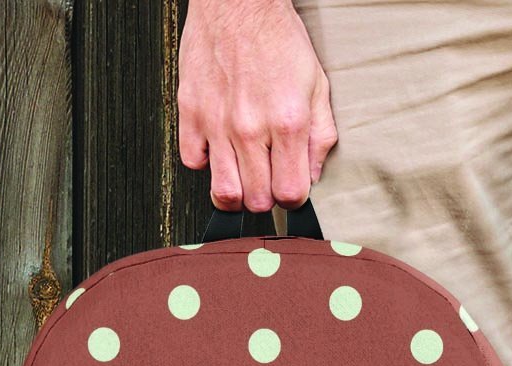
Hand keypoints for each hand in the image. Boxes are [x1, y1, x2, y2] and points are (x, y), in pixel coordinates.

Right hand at [177, 0, 337, 210]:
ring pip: (223, 192)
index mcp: (287, 123)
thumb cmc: (277, 39)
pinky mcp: (190, 111)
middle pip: (257, 201)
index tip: (290, 189)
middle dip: (266, 198)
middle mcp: (250, 127)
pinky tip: (219, 150)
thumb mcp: (317, 87)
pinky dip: (205, 163)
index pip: (290, 194)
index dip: (293, 199)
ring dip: (236, 192)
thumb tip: (313, 175)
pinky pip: (192, 162)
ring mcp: (217, 122)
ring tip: (243, 177)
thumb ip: (321, 137)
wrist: (238, 1)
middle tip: (267, 180)